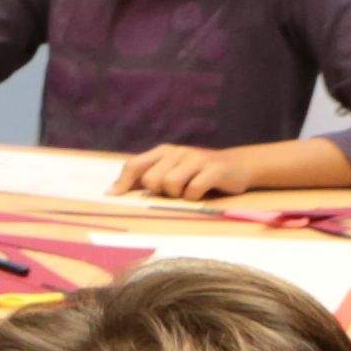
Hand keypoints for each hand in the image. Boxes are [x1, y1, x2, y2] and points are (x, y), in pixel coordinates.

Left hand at [120, 142, 236, 201]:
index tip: (113, 197)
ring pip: (170, 184)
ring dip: (177, 195)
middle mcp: (177, 152)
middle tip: (174, 192)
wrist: (239, 166)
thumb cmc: (197, 173)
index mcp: (163, 152)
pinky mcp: (214, 169)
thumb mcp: (171, 171)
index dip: (122, 182)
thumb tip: (112, 192)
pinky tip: (201, 193)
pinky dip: (194, 197)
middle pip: (151, 179)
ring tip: (188, 192)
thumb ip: (145, 177)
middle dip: (158, 192)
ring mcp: (196, 158)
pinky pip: (193, 189)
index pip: (134, 165)